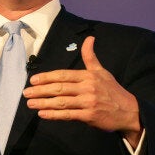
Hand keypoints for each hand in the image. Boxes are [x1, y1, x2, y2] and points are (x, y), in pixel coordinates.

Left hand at [23, 36, 141, 143]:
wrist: (128, 111)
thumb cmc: (112, 90)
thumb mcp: (102, 71)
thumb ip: (91, 56)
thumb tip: (89, 38)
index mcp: (88, 76)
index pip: (63, 75)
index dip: (47, 77)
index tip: (33, 80)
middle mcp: (87, 88)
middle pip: (59, 88)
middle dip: (41, 90)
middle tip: (26, 92)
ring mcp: (88, 102)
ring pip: (62, 102)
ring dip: (44, 103)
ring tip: (30, 104)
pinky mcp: (89, 116)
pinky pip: (68, 115)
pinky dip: (54, 115)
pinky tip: (43, 114)